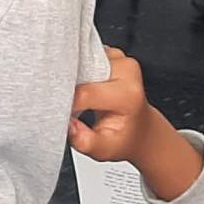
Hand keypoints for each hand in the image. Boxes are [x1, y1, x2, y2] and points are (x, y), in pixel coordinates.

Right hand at [70, 48, 202, 200]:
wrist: (140, 129)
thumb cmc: (124, 138)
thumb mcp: (105, 149)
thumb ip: (84, 141)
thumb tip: (66, 123)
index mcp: (128, 94)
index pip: (84, 93)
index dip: (67, 105)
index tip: (63, 116)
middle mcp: (126, 70)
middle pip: (82, 71)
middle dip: (68, 87)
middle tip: (71, 107)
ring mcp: (119, 58)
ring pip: (81, 61)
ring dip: (73, 78)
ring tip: (80, 98)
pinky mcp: (110, 53)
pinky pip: (84, 57)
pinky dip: (77, 71)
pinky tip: (82, 86)